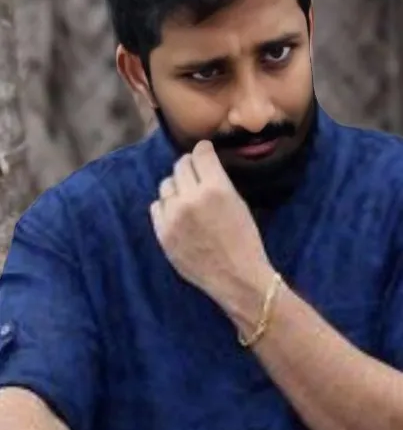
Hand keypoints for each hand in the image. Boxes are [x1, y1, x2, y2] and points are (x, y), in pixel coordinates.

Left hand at [151, 141, 271, 317]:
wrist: (237, 278)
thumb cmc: (245, 242)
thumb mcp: (239, 203)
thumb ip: (218, 182)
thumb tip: (203, 164)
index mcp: (215, 188)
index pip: (200, 153)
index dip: (203, 150)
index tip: (204, 152)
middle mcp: (190, 199)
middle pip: (180, 166)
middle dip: (189, 167)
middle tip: (195, 175)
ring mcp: (173, 217)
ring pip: (166, 185)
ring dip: (176, 187)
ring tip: (187, 197)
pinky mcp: (163, 234)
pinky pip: (156, 207)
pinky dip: (166, 207)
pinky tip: (177, 214)